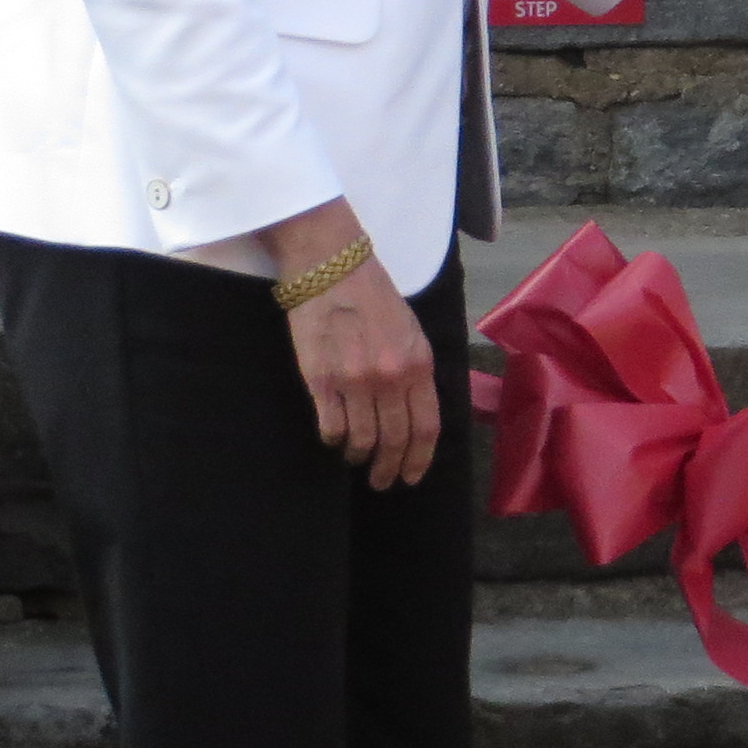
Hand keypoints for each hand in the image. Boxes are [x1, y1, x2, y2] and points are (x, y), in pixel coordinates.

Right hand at [265, 200, 439, 489]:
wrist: (331, 266)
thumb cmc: (372, 296)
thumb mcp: (410, 331)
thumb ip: (415, 371)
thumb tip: (414, 413)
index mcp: (418, 363)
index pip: (426, 428)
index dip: (419, 460)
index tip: (411, 476)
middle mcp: (390, 377)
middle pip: (395, 441)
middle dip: (389, 468)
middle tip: (381, 481)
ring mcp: (354, 381)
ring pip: (361, 440)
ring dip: (359, 457)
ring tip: (355, 459)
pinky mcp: (321, 381)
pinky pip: (331, 428)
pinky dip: (334, 439)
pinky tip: (334, 437)